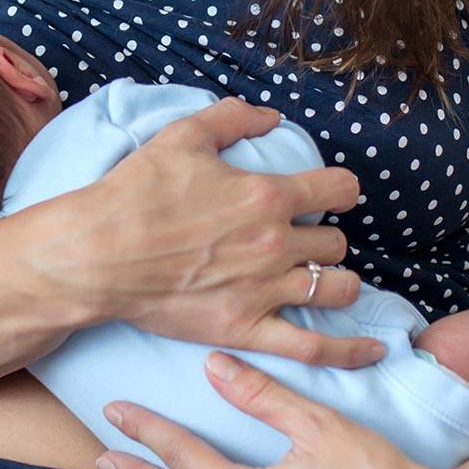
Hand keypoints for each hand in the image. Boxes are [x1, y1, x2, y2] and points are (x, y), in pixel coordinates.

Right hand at [49, 97, 383, 368]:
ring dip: (337, 281)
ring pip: (335, 288)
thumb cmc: (137, 193)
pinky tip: (371, 352)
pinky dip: (348, 352)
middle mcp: (275, 244)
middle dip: (323, 237)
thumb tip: (270, 116)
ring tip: (325, 279)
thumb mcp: (184, 135)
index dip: (339, 190)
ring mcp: (264, 291)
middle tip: (301, 238)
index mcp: (267, 195)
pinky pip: (313, 347)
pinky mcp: (246, 329)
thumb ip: (233, 117)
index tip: (331, 194)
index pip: (337, 190)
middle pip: (333, 243)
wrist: (98, 254)